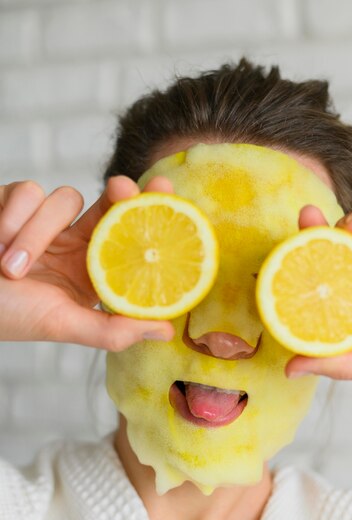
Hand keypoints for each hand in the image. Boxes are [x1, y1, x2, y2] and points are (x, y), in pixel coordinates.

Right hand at [0, 176, 174, 349]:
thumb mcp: (61, 325)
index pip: (131, 235)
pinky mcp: (13, 203)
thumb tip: (168, 329)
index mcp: (93, 270)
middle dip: (119, 192)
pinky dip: (10, 217)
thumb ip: (112, 331)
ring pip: (63, 198)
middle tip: (122, 188)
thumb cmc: (8, 316)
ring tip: (10, 267)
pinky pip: (26, 190)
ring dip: (35, 232)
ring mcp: (44, 222)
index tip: (166, 193)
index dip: (151, 211)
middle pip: (109, 202)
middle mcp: (74, 243)